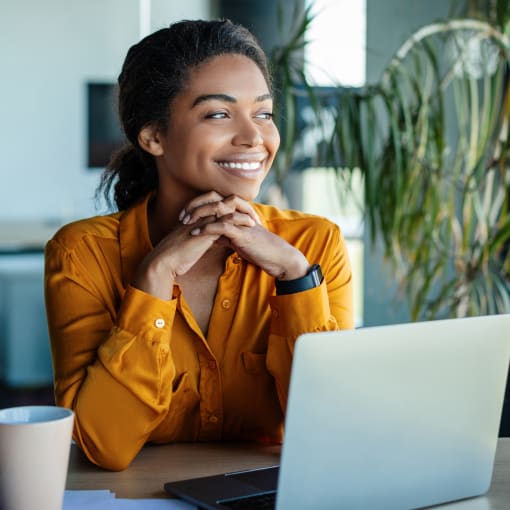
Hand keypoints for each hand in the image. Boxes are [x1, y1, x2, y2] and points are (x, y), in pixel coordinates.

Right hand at [133, 192, 255, 298]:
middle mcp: (199, 214)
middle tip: (252, 212)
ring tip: (255, 219)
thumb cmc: (175, 256)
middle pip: (222, 200)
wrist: (165, 261)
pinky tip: (251, 225)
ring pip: (227, 206)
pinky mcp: (207, 229)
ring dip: (243, 211)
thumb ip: (201, 237)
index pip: (215, 202)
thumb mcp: (191, 243)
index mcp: (194, 215)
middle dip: (239, 205)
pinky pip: (227, 220)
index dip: (229, 207)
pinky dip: (240, 221)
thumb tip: (213, 240)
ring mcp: (203, 220)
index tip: (243, 215)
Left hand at [182, 193, 309, 279]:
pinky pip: (222, 226)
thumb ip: (224, 236)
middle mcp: (239, 211)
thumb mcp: (237, 240)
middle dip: (195, 205)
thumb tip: (210, 238)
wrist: (276, 257)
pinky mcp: (243, 232)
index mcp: (237, 211)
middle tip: (182, 216)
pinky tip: (196, 233)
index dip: (198, 203)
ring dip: (199, 214)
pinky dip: (207, 228)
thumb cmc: (258, 248)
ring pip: (216, 208)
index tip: (184, 214)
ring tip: (185, 222)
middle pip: (213, 198)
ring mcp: (241, 220)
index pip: (214, 199)